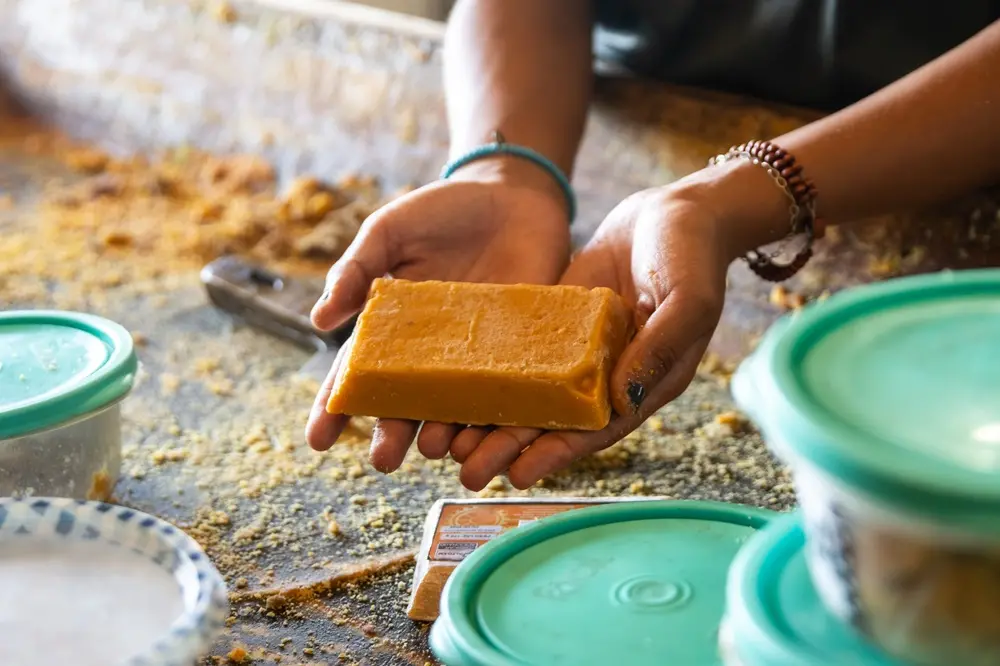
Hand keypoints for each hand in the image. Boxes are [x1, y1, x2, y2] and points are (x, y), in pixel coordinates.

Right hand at [305, 158, 571, 469]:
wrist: (515, 193)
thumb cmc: (444, 209)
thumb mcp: (390, 230)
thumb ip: (356, 269)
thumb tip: (318, 320)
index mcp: (394, 329)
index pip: (360, 375)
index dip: (337, 407)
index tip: (318, 439)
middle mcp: (434, 353)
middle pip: (408, 404)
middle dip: (393, 434)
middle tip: (384, 460)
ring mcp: (479, 356)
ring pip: (458, 409)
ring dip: (446, 434)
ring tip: (433, 449)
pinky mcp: (526, 350)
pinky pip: (511, 392)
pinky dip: (499, 417)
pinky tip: (489, 436)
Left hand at [449, 184, 735, 490]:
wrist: (677, 209)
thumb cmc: (694, 256)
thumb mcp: (687, 302)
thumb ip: (657, 350)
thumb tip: (619, 402)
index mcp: (644, 382)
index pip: (596, 430)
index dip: (557, 454)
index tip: (519, 475)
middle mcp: (608, 374)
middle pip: (554, 420)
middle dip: (512, 448)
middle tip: (467, 473)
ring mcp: (580, 347)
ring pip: (531, 391)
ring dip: (494, 417)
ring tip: (451, 442)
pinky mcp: (558, 318)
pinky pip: (522, 350)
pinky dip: (493, 369)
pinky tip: (457, 383)